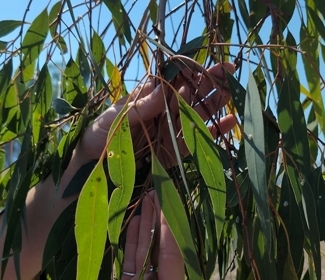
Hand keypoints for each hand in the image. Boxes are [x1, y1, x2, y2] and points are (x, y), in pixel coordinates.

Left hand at [73, 63, 236, 167]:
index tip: (204, 65)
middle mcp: (161, 113)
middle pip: (188, 95)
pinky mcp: (175, 152)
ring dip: (213, 104)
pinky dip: (214, 133)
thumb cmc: (98, 139)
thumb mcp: (114, 119)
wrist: (93, 170)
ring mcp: (169, 132)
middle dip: (207, 82)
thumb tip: (162, 87)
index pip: (171, 80)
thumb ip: (139, 107)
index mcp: (146, 100)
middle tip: (228, 70)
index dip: (188, 71)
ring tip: (230, 92)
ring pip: (196, 115)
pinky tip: (231, 122)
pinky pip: (196, 141)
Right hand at [84, 191, 223, 279]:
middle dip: (161, 221)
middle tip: (158, 191)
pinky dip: (132, 241)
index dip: (171, 234)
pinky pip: (131, 260)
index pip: (173, 260)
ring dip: (146, 226)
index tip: (169, 207)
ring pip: (146, 251)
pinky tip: (133, 222)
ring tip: (145, 199)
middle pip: (162, 249)